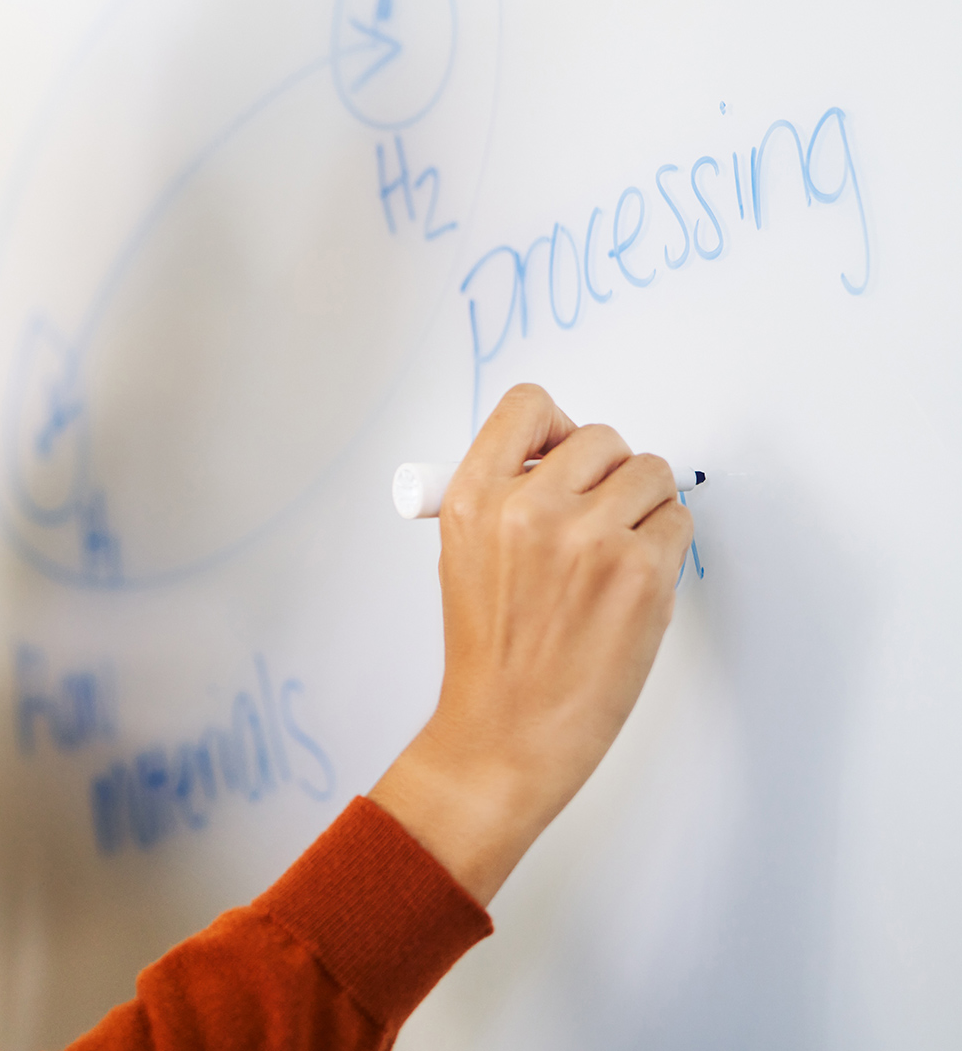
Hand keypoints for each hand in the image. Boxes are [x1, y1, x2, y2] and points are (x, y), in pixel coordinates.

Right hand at [368, 383, 691, 904]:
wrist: (507, 733)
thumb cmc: (490, 654)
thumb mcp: (464, 557)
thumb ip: (503, 498)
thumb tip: (560, 457)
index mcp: (472, 498)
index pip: (528, 406)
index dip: (556, 426)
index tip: (562, 454)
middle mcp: (528, 508)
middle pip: (602, 438)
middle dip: (608, 475)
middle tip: (598, 519)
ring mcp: (588, 538)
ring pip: (651, 472)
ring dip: (643, 506)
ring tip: (615, 555)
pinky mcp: (640, 573)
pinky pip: (677, 521)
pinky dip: (664, 547)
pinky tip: (632, 585)